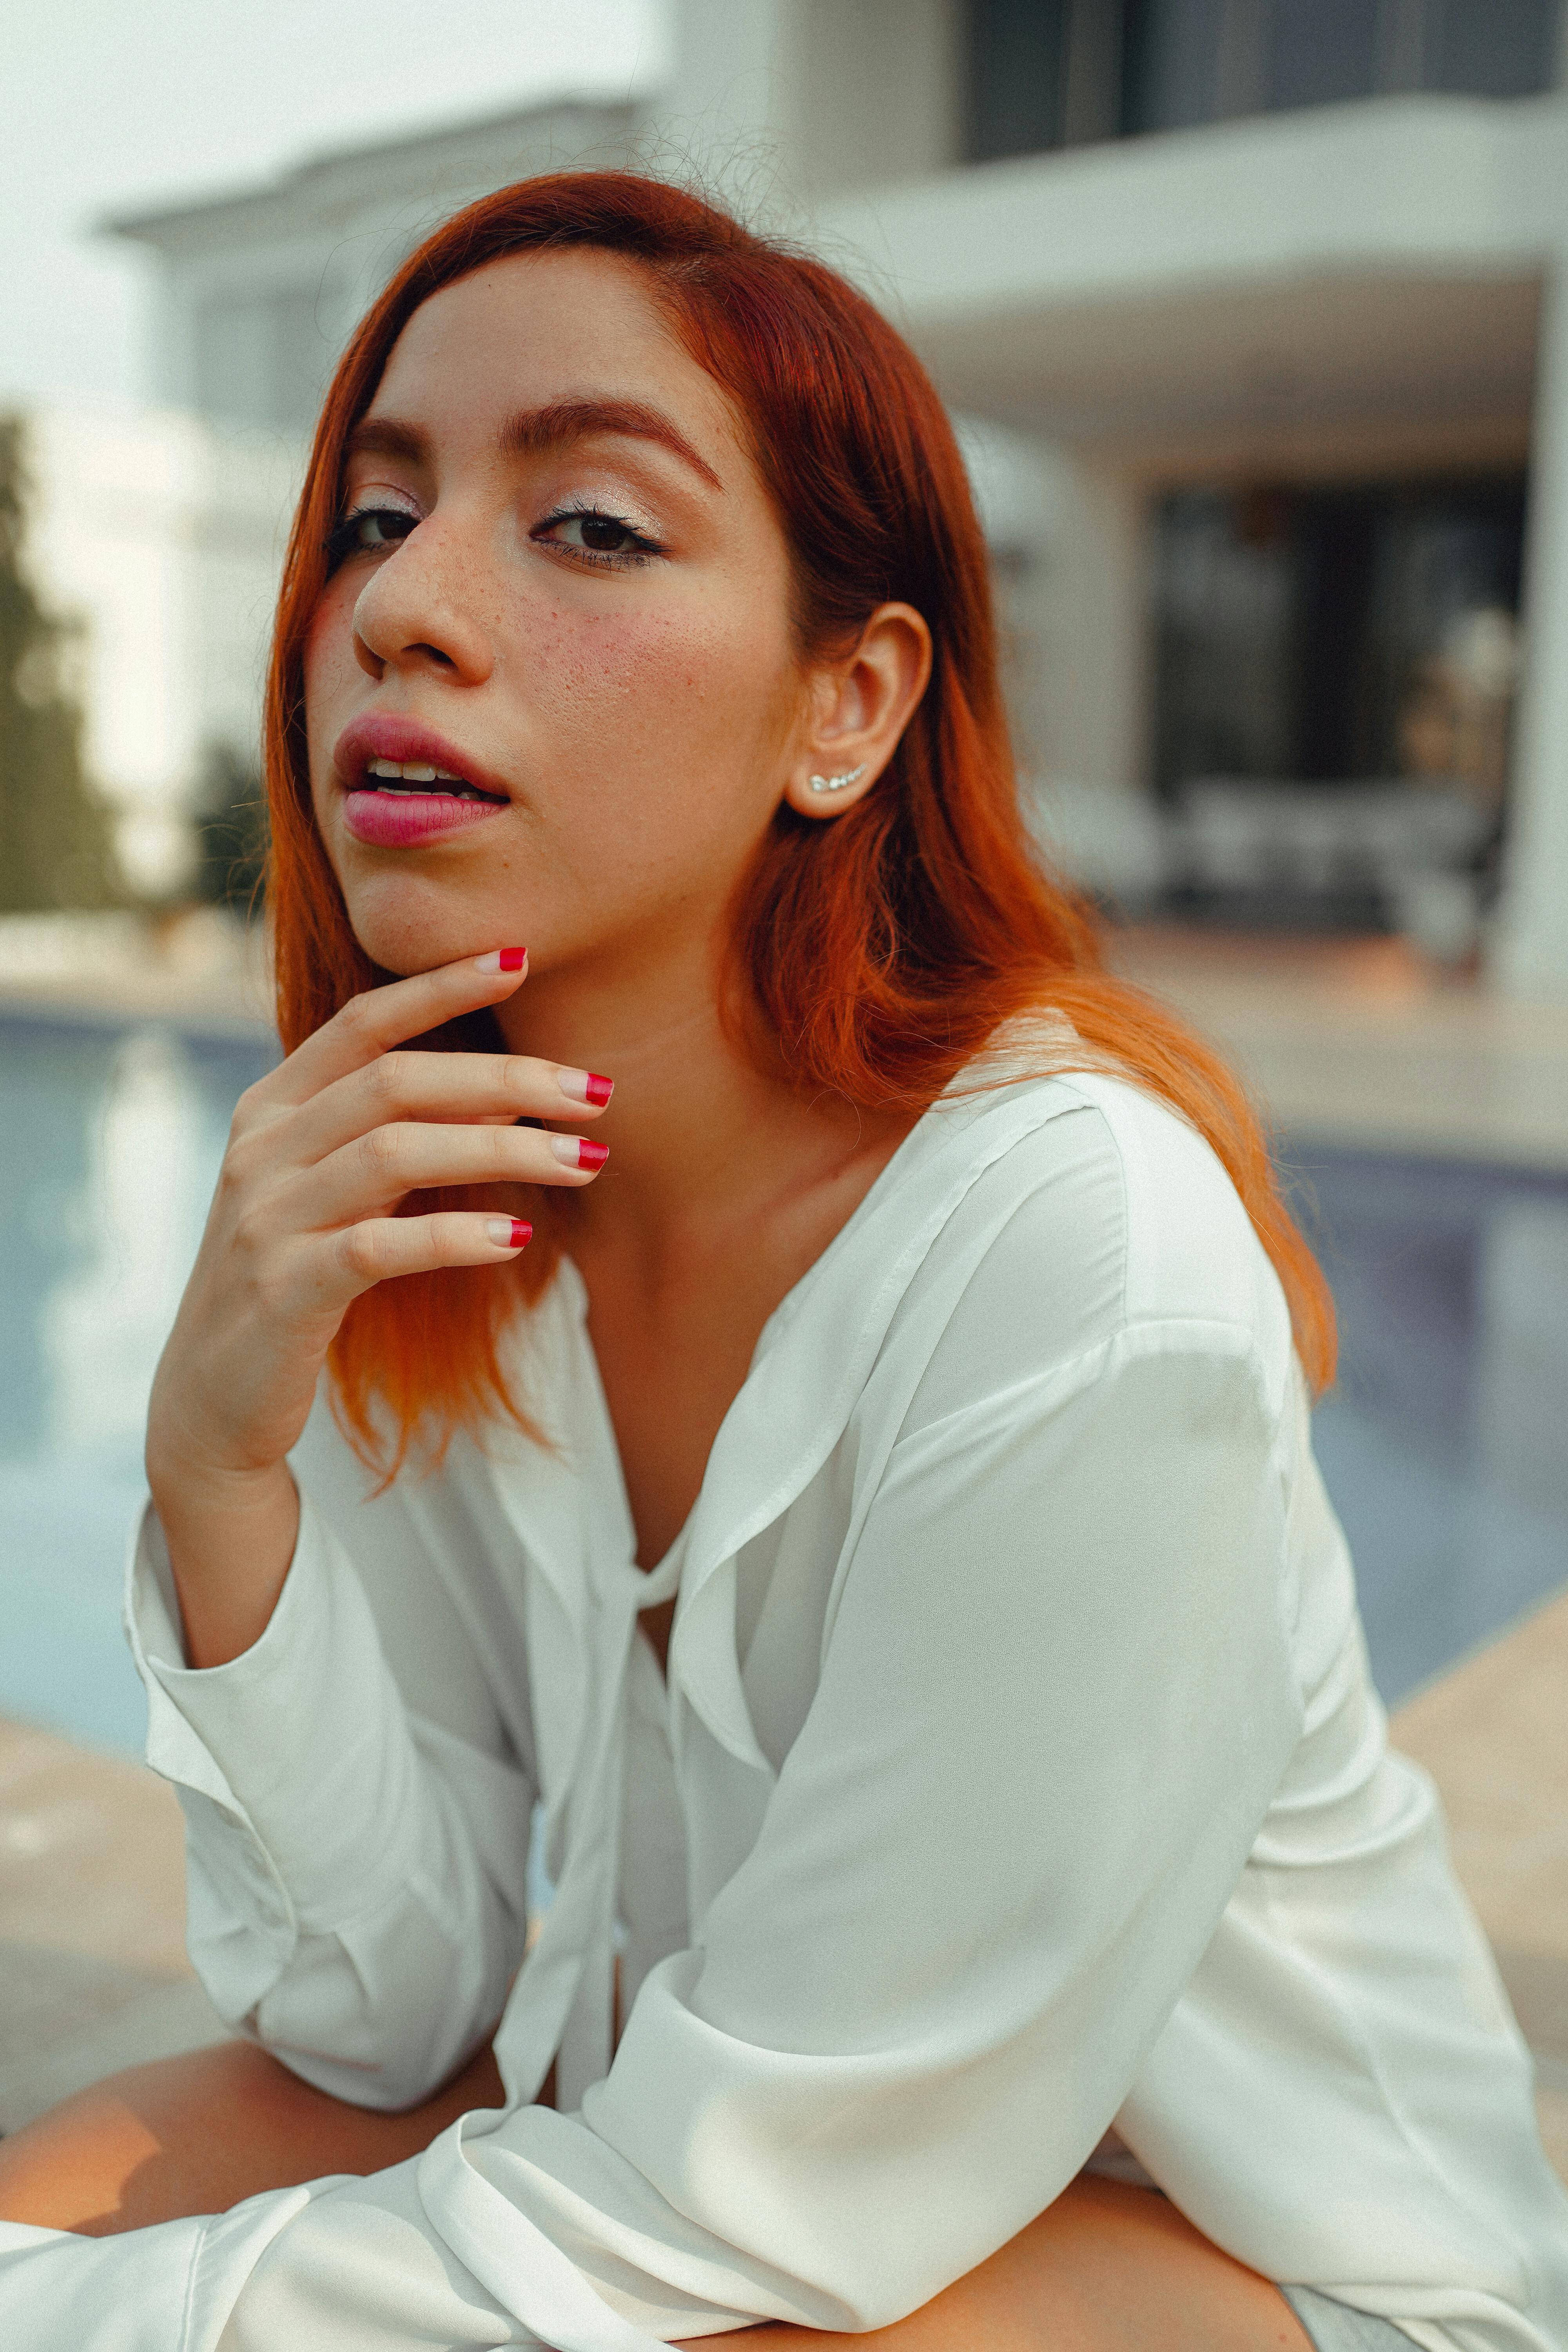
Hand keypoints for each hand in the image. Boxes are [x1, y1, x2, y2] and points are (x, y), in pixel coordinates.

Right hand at [145, 948, 608, 1663]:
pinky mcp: (285, 1292)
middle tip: (598, 1090)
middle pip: (395, 1081)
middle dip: (507, 1077)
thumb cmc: (295, 1279)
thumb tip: (508, 1090)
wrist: (212, 1398)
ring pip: (394, 1152)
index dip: (439, 986)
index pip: (361, 1022)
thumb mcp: (331, 1191)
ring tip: (588, 1159)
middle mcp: (262, 1150)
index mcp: (272, 1110)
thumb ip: (391, 1133)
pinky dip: (453, 1236)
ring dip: (503, 1150)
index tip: (521, 960)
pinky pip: (377, 1247)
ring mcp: (266, 1219)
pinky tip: (518, 1240)